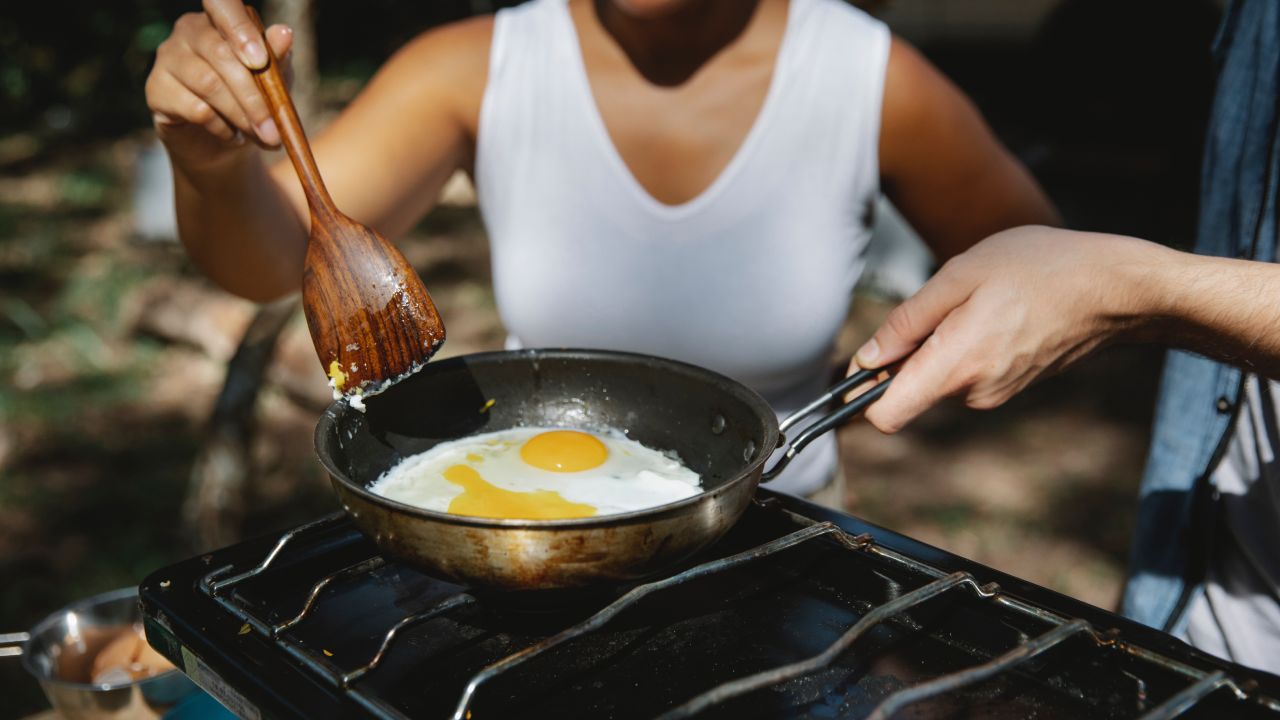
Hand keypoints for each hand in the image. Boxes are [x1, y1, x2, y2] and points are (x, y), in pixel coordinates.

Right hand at [144, 0, 293, 166]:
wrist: (224, 143)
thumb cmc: (252, 101)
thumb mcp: (274, 80)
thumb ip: (277, 58)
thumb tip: (284, 33)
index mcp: (219, 19)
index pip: (221, 3)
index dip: (240, 29)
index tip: (260, 61)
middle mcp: (188, 30)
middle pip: (221, 55)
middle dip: (254, 97)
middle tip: (273, 131)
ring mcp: (168, 57)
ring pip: (208, 84)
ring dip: (240, 116)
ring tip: (259, 135)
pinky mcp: (156, 89)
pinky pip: (195, 109)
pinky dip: (221, 127)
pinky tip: (231, 134)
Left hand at [848, 226, 1159, 431]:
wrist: (1117, 288)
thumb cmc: (1040, 268)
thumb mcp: (960, 275)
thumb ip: (907, 321)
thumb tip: (865, 360)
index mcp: (955, 366)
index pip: (884, 416)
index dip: (859, 395)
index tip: (856, 369)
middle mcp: (973, 392)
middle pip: (909, 389)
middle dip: (908, 353)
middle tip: (943, 303)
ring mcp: (995, 393)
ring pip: (939, 376)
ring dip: (942, 342)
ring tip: (982, 301)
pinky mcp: (1010, 386)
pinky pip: (967, 371)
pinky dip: (968, 344)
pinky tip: (1000, 311)